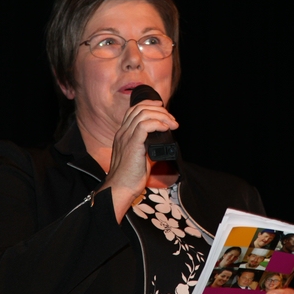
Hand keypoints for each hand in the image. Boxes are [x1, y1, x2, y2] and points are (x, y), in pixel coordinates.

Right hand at [103, 99, 178, 218]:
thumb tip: (163, 139)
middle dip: (159, 110)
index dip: (150, 105)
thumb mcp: (139, 156)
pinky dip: (157, 124)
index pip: (134, 110)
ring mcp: (126, 137)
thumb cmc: (130, 176)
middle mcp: (122, 132)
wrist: (121, 188)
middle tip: (172, 120)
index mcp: (123, 134)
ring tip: (172, 124)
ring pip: (143, 114)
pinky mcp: (132, 144)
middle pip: (140, 108)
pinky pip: (144, 126)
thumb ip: (147, 145)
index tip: (163, 110)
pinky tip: (165, 129)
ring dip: (162, 116)